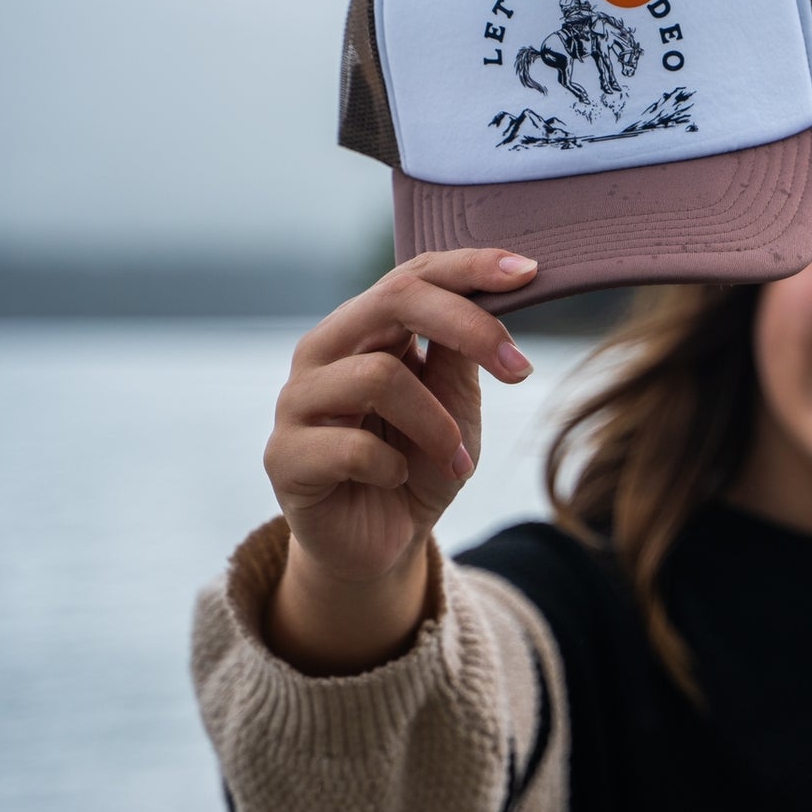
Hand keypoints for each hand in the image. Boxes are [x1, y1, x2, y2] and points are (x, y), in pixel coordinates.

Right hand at [260, 249, 536, 671]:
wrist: (381, 544)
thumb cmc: (419, 463)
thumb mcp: (455, 403)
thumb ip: (461, 353)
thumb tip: (489, 296)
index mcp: (364, 328)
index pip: (414, 275)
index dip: (470, 267)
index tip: (529, 273)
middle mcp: (324, 351)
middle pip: (394, 301)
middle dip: (469, 328)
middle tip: (519, 370)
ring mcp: (296, 400)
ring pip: (378, 377)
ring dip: (438, 425)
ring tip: (457, 461)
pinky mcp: (283, 456)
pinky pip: (351, 448)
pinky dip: (393, 468)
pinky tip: (395, 481)